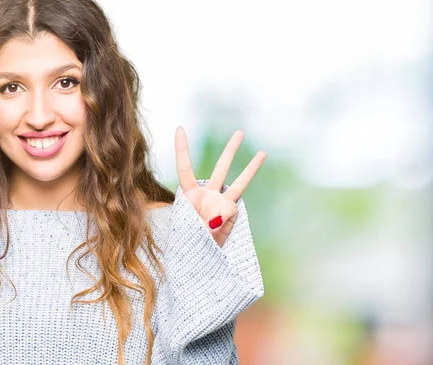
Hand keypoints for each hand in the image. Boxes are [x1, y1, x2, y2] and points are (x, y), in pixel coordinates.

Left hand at [175, 127, 266, 246]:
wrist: (198, 255)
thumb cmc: (189, 241)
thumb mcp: (192, 229)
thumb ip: (211, 218)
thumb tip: (228, 210)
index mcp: (189, 195)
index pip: (185, 168)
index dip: (182, 149)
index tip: (180, 128)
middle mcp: (206, 195)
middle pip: (220, 168)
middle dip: (231, 150)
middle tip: (241, 132)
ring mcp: (220, 203)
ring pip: (237, 183)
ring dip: (251, 169)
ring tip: (262, 152)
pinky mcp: (230, 213)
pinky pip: (231, 212)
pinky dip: (223, 223)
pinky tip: (213, 231)